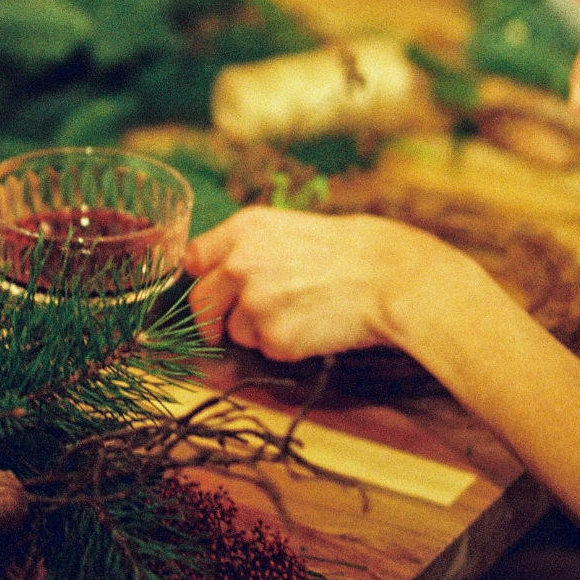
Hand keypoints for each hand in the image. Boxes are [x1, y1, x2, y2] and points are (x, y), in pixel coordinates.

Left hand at [184, 206, 453, 360]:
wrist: (386, 277)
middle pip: (200, 302)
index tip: (207, 290)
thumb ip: (248, 248)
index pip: (193, 258)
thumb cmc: (346, 252)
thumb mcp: (288, 229)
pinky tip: (312, 326)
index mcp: (243, 230)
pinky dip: (284, 346)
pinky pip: (265, 350)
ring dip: (258, 330)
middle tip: (224, 327)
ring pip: (235, 331)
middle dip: (211, 319)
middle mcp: (239, 263)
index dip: (200, 278)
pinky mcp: (272, 337)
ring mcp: (253, 303)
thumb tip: (219, 274)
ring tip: (299, 312)